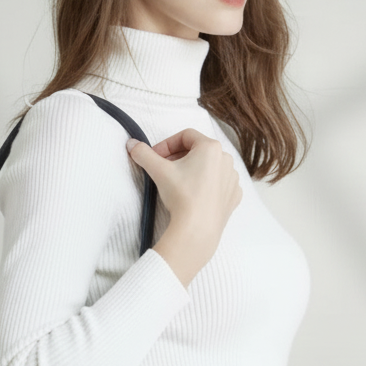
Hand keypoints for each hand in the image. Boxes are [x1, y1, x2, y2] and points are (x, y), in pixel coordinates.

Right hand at [126, 129, 241, 287]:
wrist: (197, 229)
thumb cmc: (181, 196)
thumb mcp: (158, 171)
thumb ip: (143, 153)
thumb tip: (131, 144)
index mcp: (210, 147)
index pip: (185, 136)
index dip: (167, 144)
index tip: (156, 157)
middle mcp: (226, 159)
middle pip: (198, 151)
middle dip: (179, 157)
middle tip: (164, 169)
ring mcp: (232, 178)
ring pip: (210, 167)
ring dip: (194, 170)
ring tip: (180, 184)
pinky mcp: (234, 195)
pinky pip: (220, 184)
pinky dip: (208, 185)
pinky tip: (195, 195)